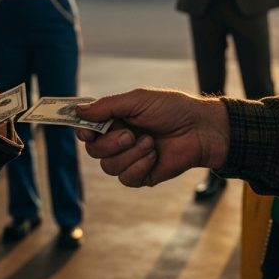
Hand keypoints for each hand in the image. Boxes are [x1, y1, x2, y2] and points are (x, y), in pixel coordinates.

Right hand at [74, 88, 229, 186]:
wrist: (200, 129)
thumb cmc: (172, 109)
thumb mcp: (137, 100)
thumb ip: (107, 107)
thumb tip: (78, 110)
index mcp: (115, 119)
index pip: (86, 129)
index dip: (82, 131)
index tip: (86, 132)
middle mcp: (118, 140)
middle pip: (93, 150)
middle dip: (110, 143)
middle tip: (130, 134)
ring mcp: (129, 159)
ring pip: (108, 167)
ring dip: (129, 154)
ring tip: (150, 142)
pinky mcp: (141, 175)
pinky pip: (126, 178)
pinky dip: (139, 165)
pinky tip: (154, 155)